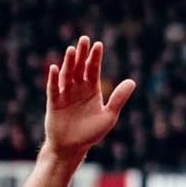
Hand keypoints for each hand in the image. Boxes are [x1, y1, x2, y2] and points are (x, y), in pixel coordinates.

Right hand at [43, 35, 135, 161]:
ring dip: (68, 63)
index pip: (93, 69)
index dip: (95, 57)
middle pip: (79, 67)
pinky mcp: (54, 102)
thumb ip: (118, 98)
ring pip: (67, 75)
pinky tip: (55, 69)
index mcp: (92, 90)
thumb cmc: (91, 132)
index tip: (99, 44)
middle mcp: (78, 88)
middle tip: (84, 39)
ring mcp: (65, 94)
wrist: (73, 147)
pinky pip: (53, 88)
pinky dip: (54, 79)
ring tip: (71, 50)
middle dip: (81, 54)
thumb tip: (132, 81)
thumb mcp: (109, 115)